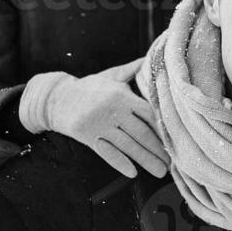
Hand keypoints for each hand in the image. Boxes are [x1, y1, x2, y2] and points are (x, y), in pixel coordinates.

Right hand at [19, 61, 168, 177]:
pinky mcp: (88, 136)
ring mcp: (100, 125)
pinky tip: (132, 172)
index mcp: (122, 96)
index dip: (162, 129)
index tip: (174, 141)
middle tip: (171, 165)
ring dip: (145, 160)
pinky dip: (119, 163)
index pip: (148, 114)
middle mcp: (113, 111)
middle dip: (158, 150)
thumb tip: (148, 58)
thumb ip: (131, 70)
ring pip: (127, 146)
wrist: (57, 97)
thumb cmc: (88, 87)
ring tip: (159, 171)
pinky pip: (106, 152)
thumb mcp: (110, 76)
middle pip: (141, 133)